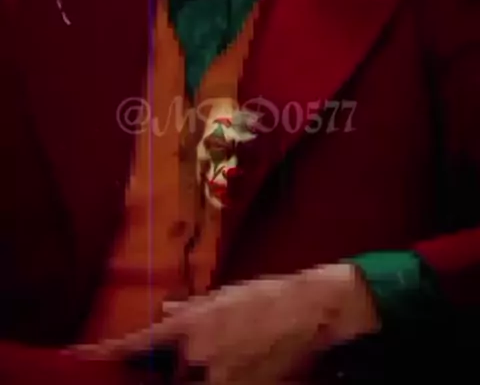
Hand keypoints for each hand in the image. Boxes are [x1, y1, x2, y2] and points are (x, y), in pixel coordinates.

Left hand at [114, 264, 380, 383]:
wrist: (308, 312)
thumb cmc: (265, 297)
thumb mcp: (222, 296)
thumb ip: (189, 309)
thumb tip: (164, 312)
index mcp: (188, 324)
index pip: (137, 344)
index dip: (104, 353)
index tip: (78, 356)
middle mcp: (195, 355)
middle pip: (166, 375)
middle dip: (173, 367)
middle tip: (210, 346)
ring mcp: (217, 379)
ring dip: (199, 373)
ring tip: (232, 349)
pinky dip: (218, 378)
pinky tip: (240, 360)